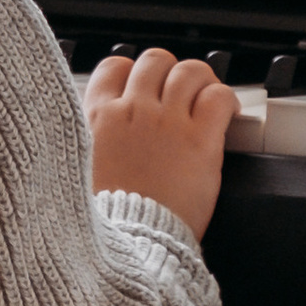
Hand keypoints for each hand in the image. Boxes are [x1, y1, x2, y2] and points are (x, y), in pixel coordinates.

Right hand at [85, 48, 237, 238]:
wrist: (131, 244)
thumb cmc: (107, 220)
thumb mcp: (78, 170)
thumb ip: (89, 143)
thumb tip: (94, 137)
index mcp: (97, 118)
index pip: (114, 66)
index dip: (132, 73)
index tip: (142, 87)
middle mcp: (132, 110)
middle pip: (155, 61)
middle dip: (169, 73)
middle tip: (178, 94)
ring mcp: (167, 121)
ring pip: (190, 71)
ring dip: (201, 82)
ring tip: (206, 100)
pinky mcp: (199, 139)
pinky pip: (218, 96)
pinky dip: (226, 99)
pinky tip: (227, 114)